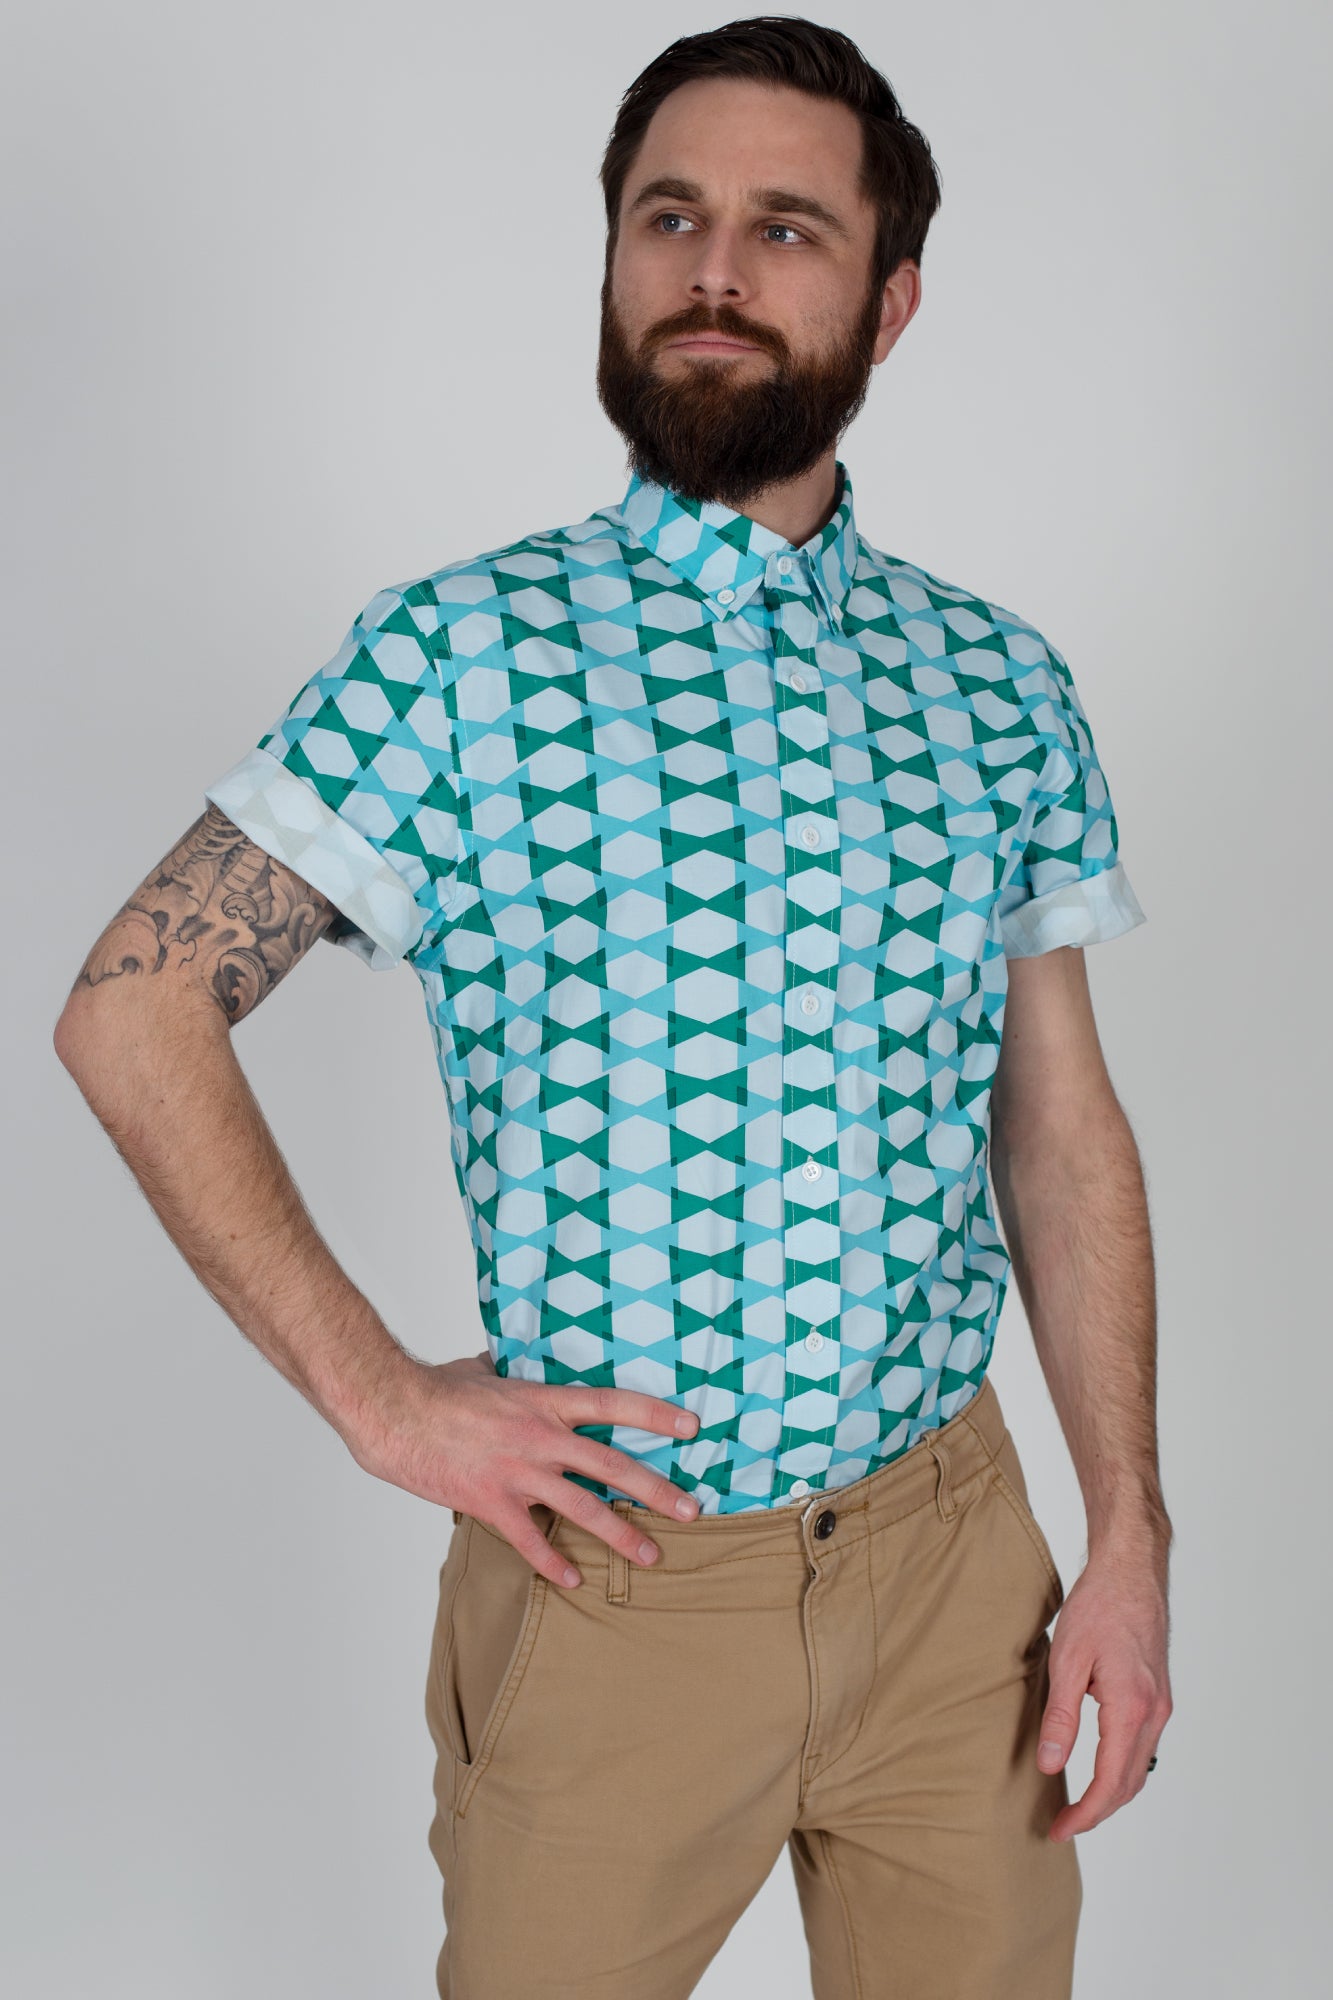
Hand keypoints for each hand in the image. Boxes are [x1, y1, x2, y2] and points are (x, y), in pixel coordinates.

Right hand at [348, 1350, 701, 1587]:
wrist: (394, 1411)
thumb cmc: (434, 1388)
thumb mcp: (480, 1370)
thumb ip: (502, 1371)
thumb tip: (498, 1361)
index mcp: (543, 1401)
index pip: (612, 1404)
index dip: (655, 1416)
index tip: (690, 1427)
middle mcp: (540, 1437)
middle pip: (612, 1465)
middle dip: (657, 1490)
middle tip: (692, 1510)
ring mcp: (518, 1472)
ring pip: (583, 1507)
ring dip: (622, 1534)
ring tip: (652, 1555)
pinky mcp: (491, 1502)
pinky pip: (531, 1540)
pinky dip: (553, 1563)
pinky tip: (574, 1580)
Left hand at [1037, 1546, 1172, 1839]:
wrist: (1132, 1570)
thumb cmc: (1098, 1606)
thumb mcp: (1067, 1660)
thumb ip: (1060, 1717)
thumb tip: (1050, 1766)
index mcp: (1131, 1708)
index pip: (1110, 1782)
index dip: (1084, 1813)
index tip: (1059, 1829)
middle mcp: (1154, 1713)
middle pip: (1129, 1784)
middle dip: (1096, 1812)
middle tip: (1061, 1826)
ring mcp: (1161, 1705)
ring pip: (1139, 1769)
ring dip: (1111, 1794)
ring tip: (1076, 1805)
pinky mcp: (1158, 1696)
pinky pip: (1143, 1747)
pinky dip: (1122, 1769)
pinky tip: (1098, 1769)